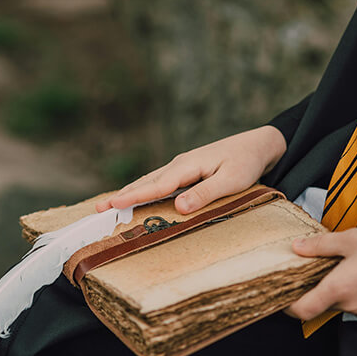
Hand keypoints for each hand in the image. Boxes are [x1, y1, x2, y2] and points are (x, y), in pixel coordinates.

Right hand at [95, 126, 286, 214]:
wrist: (258, 145)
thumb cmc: (246, 164)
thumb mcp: (231, 181)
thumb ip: (205, 193)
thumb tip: (179, 207)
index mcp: (187, 166)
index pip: (155, 185)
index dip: (133, 197)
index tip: (112, 206)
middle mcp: (180, 164)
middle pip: (145, 182)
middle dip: (121, 196)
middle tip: (98, 210)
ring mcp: (182, 166)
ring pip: (149, 181)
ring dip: (129, 193)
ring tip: (109, 205)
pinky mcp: (187, 170)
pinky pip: (159, 182)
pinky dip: (143, 190)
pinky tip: (137, 197)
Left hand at [287, 228, 356, 321]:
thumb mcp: (350, 239)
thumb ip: (320, 245)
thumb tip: (297, 247)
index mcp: (339, 288)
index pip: (303, 311)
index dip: (289, 307)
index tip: (285, 298)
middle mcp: (351, 306)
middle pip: (323, 306)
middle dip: (319, 291)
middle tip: (321, 271)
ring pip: (343, 306)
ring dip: (341, 292)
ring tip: (351, 270)